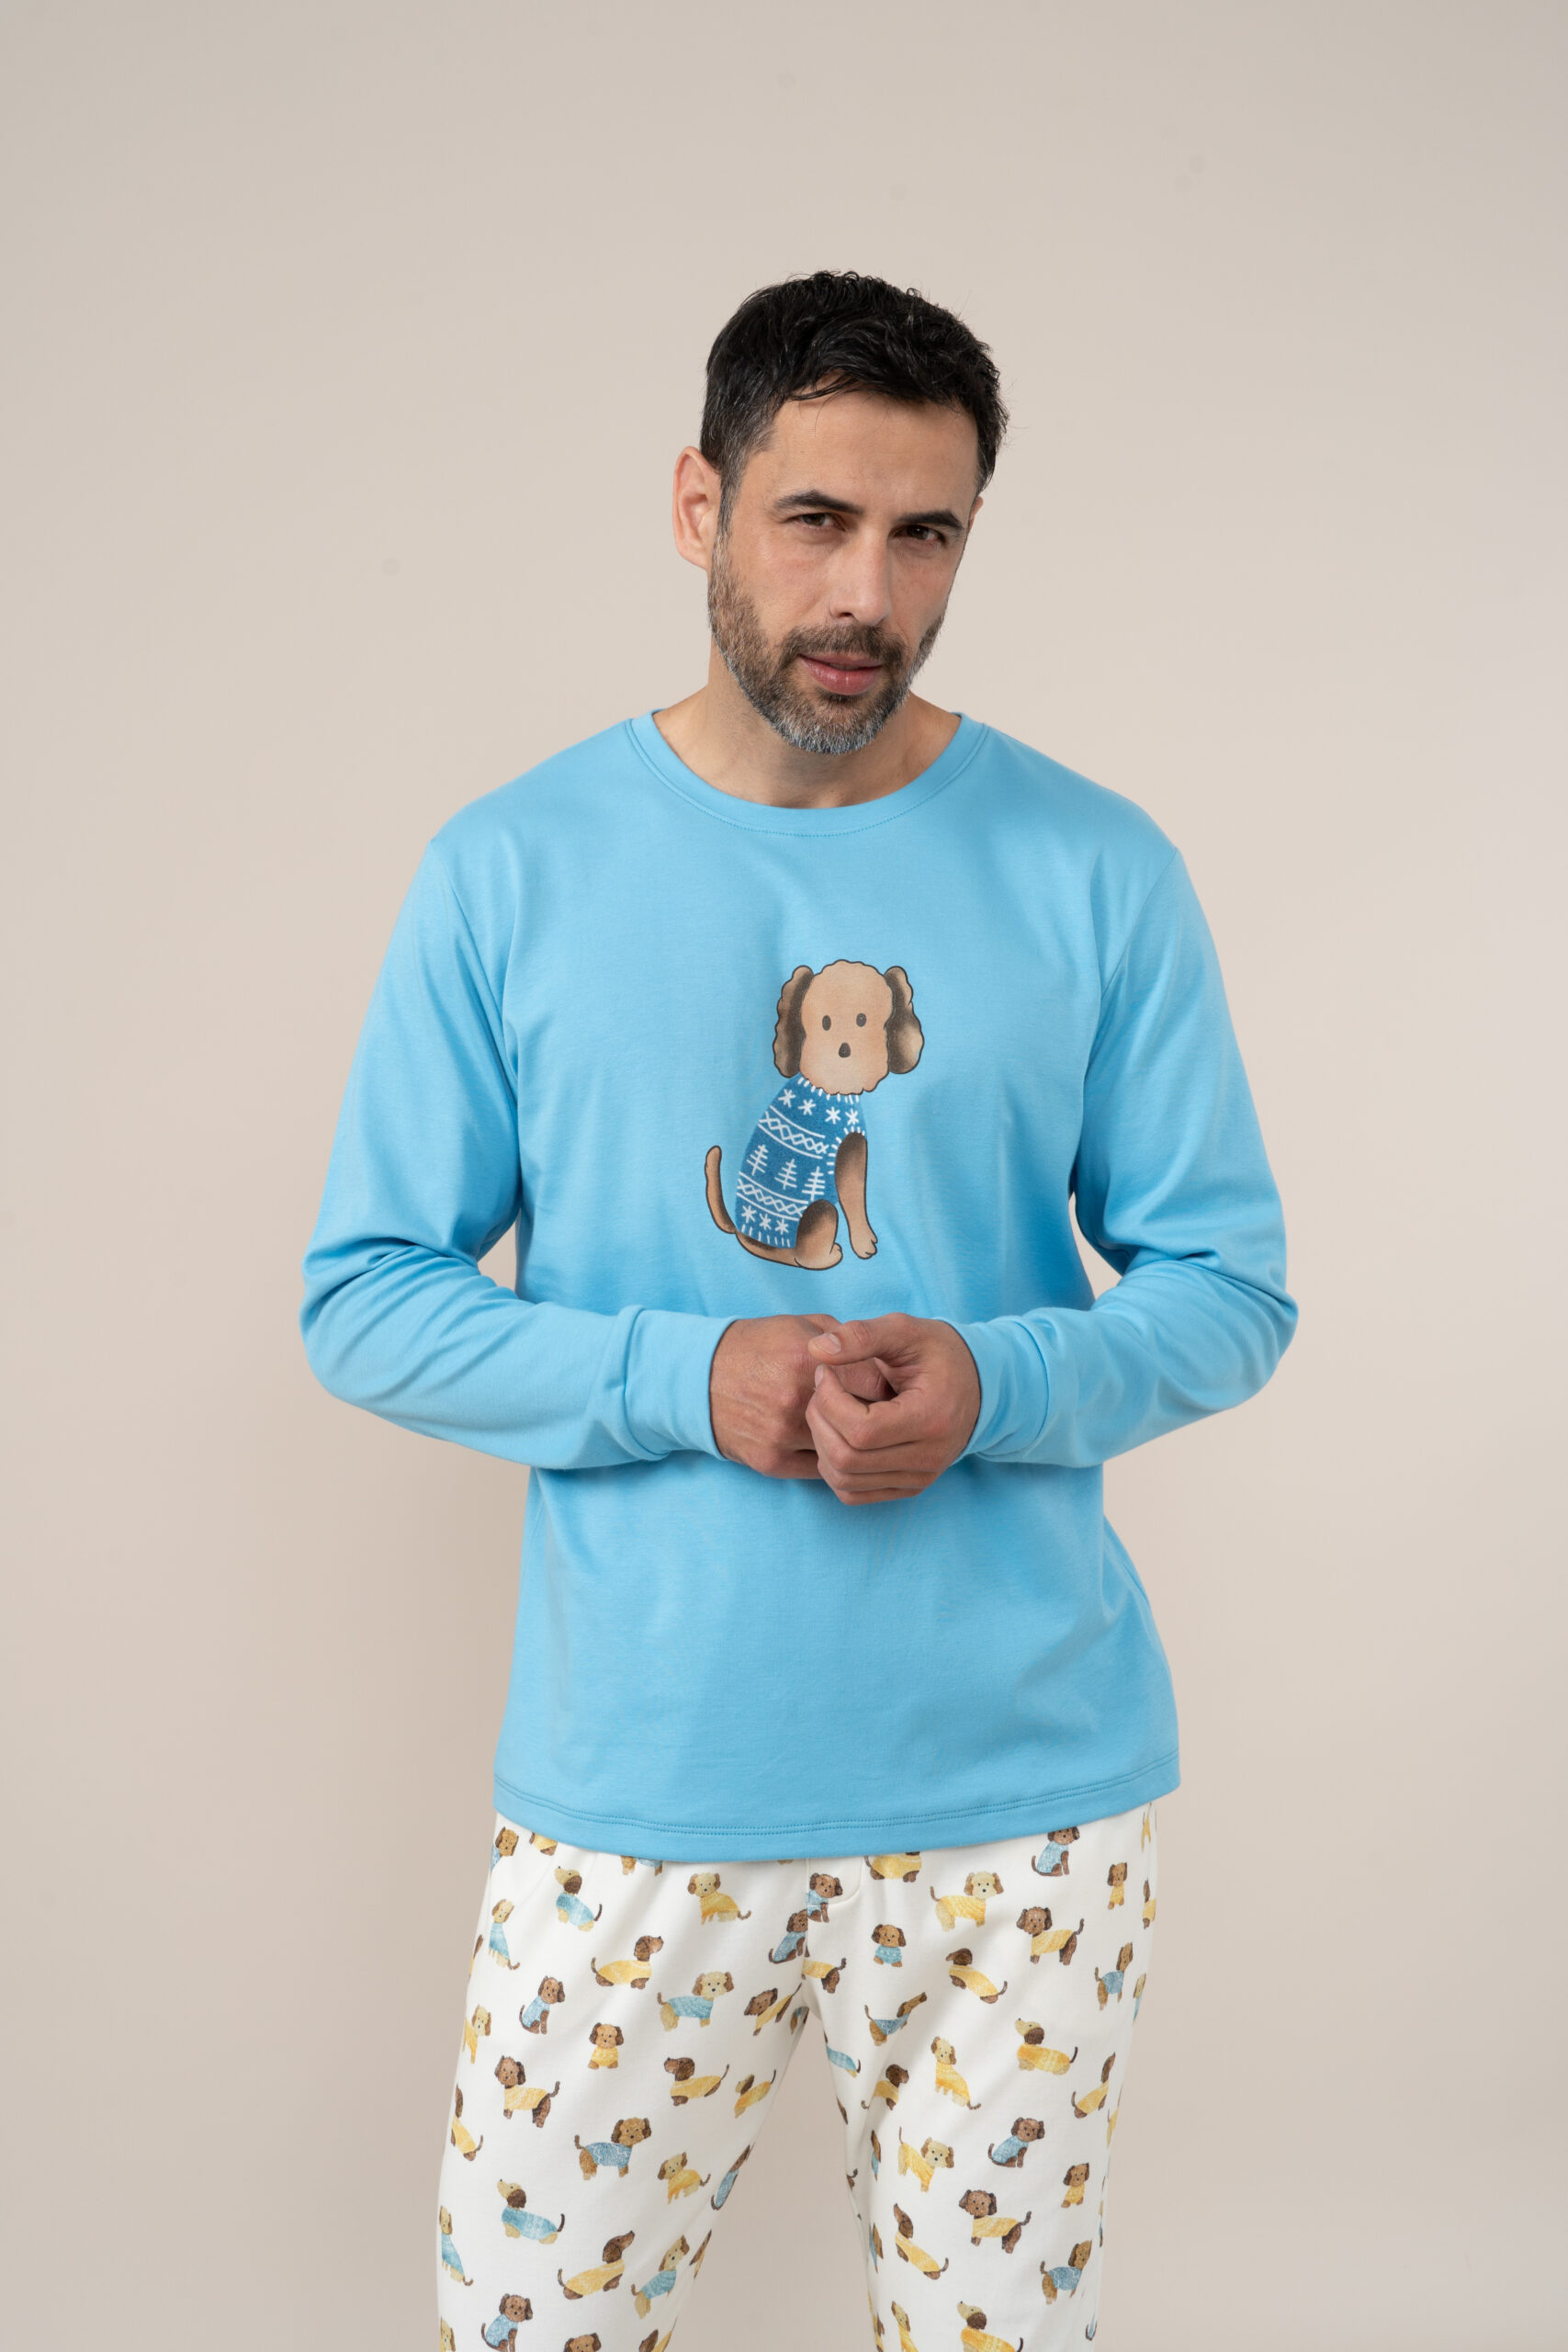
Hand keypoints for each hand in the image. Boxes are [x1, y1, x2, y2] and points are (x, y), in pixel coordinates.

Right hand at [708, 1314, 896, 1476]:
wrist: (697, 1378)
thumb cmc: (757, 1346)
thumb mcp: (801, 1325)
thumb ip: (845, 1338)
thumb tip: (887, 1358)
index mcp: (809, 1359)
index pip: (877, 1384)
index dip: (892, 1389)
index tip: (897, 1392)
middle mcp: (796, 1399)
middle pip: (864, 1421)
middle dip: (878, 1418)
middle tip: (887, 1415)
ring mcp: (782, 1434)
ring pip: (844, 1450)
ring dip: (855, 1443)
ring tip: (861, 1431)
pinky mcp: (771, 1461)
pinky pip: (820, 1469)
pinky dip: (830, 1458)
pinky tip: (832, 1443)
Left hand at [803, 1312, 982, 1503]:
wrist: (978, 1384)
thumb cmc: (939, 1353)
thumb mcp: (906, 1331)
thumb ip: (862, 1335)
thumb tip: (817, 1350)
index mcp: (932, 1418)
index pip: (861, 1428)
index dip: (829, 1400)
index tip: (826, 1372)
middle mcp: (929, 1457)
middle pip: (847, 1458)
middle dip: (820, 1421)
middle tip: (821, 1390)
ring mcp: (920, 1477)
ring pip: (844, 1479)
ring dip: (821, 1444)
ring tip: (828, 1411)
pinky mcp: (910, 1487)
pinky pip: (853, 1493)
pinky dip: (833, 1467)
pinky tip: (836, 1434)